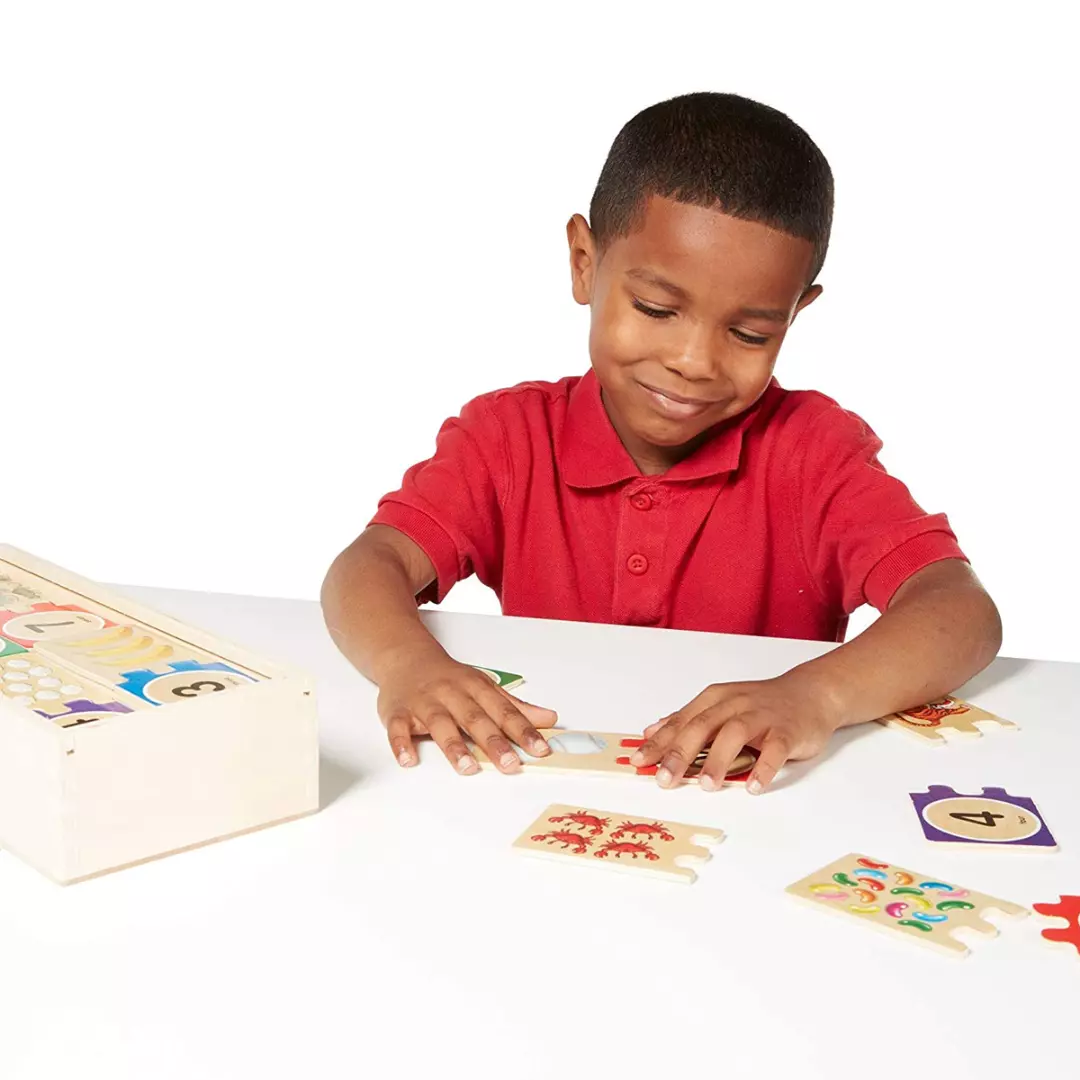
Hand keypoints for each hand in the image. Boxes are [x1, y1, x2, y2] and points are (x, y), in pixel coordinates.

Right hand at [377, 654, 556, 774]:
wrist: (407, 657)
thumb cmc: (450, 678)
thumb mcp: (485, 687)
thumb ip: (515, 707)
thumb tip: (549, 719)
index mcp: (476, 687)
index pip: (504, 711)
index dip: (523, 730)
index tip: (540, 749)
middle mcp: (452, 694)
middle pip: (475, 718)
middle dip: (494, 741)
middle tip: (511, 763)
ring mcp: (424, 703)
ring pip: (439, 723)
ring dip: (453, 746)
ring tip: (467, 767)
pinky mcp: (397, 712)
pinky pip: (398, 728)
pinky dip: (401, 743)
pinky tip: (409, 760)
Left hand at [630, 671, 841, 793]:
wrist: (811, 693)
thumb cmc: (761, 704)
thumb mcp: (721, 706)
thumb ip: (688, 720)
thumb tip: (653, 732)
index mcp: (715, 700)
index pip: (682, 721)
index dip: (659, 741)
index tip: (639, 761)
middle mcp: (735, 705)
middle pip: (703, 726)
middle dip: (681, 753)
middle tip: (664, 778)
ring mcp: (762, 717)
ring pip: (736, 734)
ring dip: (719, 760)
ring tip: (706, 785)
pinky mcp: (787, 731)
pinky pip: (775, 750)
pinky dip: (764, 768)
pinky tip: (754, 787)